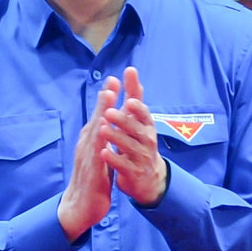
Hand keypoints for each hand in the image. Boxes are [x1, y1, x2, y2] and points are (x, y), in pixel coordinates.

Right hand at [58, 80, 117, 239]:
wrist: (78, 208)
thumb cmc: (92, 184)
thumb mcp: (100, 159)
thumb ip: (104, 144)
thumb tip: (109, 129)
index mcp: (91, 143)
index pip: (101, 117)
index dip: (108, 100)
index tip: (115, 82)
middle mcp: (87, 145)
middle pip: (97, 117)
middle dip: (105, 99)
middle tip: (112, 80)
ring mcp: (87, 155)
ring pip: (95, 129)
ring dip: (102, 111)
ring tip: (109, 95)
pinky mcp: (90, 168)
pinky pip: (96, 149)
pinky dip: (100, 136)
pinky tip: (104, 125)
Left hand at [98, 67, 167, 208]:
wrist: (149, 179)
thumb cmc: (140, 144)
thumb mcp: (138, 121)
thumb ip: (134, 97)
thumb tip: (130, 71)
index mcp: (146, 127)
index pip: (144, 115)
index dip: (138, 108)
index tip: (129, 100)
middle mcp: (147, 141)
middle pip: (136, 130)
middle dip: (124, 120)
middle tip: (109, 112)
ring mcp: (141, 157)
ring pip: (129, 146)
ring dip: (116, 137)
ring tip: (102, 129)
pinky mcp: (134, 172)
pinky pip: (123, 165)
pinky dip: (113, 159)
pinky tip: (103, 152)